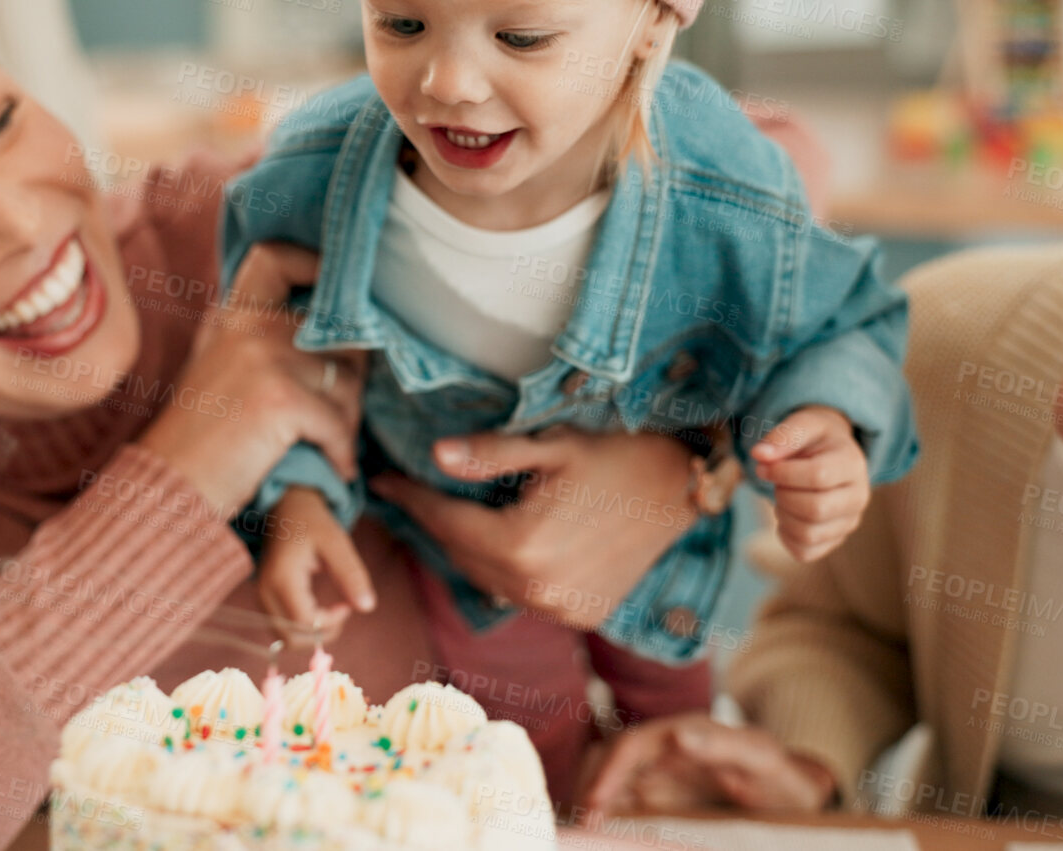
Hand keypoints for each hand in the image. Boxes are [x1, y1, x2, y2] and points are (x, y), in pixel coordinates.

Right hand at [139, 242, 366, 515]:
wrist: (167, 489)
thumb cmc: (199, 439)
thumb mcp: (217, 368)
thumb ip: (256, 338)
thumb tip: (327, 326)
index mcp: (231, 315)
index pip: (275, 258)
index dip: (317, 267)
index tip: (341, 299)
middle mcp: (247, 326)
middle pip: (336, 332)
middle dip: (351, 375)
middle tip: (341, 413)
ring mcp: (263, 358)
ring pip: (347, 382)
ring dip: (348, 421)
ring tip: (330, 446)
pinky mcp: (280, 399)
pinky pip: (339, 421)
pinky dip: (342, 451)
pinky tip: (335, 467)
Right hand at [258, 488, 375, 642]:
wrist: (287, 509)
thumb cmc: (313, 523)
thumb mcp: (337, 543)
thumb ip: (352, 574)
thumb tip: (367, 607)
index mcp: (282, 577)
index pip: (303, 622)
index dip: (330, 622)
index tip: (347, 605)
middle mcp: (265, 591)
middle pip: (290, 638)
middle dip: (321, 634)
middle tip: (340, 611)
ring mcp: (261, 597)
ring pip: (284, 638)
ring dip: (311, 634)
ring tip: (330, 611)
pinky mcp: (264, 600)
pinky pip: (282, 628)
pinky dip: (302, 629)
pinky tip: (317, 609)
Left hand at [370, 427, 695, 628]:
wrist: (681, 490)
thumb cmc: (615, 456)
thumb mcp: (551, 446)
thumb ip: (490, 454)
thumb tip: (434, 456)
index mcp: (521, 545)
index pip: (444, 521)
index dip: (409, 498)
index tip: (381, 481)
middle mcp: (535, 588)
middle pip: (460, 554)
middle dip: (433, 523)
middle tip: (408, 494)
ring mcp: (558, 609)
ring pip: (486, 579)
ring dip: (465, 549)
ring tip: (447, 516)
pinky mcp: (577, 616)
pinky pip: (520, 595)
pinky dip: (502, 572)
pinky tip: (499, 545)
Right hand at [579, 714, 838, 813]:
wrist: (794, 795)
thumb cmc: (780, 777)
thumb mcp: (761, 760)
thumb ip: (723, 744)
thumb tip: (678, 733)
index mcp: (682, 732)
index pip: (629, 746)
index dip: (606, 773)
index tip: (594, 806)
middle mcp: (662, 748)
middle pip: (606, 760)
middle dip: (586, 788)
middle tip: (579, 827)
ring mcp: (659, 772)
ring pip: (607, 779)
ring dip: (590, 801)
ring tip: (582, 832)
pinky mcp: (659, 794)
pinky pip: (621, 801)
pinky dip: (604, 815)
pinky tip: (600, 834)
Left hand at [750, 406, 869, 561]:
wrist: (830, 454)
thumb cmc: (815, 439)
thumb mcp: (803, 424)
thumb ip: (783, 436)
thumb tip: (759, 454)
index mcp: (852, 464)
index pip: (818, 476)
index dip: (782, 472)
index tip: (763, 466)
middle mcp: (858, 497)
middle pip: (815, 509)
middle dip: (783, 495)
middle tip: (776, 483)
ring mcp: (848, 522)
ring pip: (809, 534)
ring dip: (783, 515)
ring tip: (783, 497)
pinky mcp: (834, 540)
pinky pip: (804, 552)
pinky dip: (785, 536)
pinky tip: (787, 514)